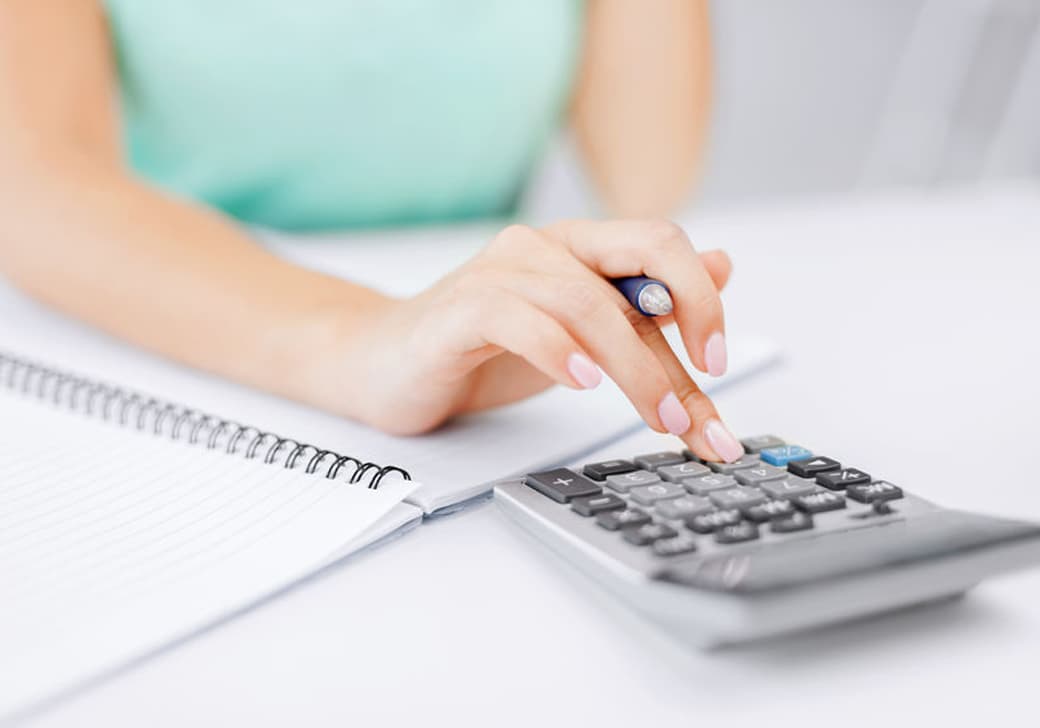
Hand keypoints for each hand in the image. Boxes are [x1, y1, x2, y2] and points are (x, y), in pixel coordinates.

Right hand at [332, 219, 743, 461]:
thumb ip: (646, 308)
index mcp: (579, 246)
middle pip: (639, 259)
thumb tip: (723, 265)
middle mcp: (544, 246)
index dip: (703, 298)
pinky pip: (516, 317)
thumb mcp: (583, 337)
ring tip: (656, 417)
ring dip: (633, 365)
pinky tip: (582, 382)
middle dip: (686, 328)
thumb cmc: (482, 351)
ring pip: (586, 301)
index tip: (718, 364)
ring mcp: (499, 272)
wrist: (386, 366)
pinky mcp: (458, 310)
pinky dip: (556, 349)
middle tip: (702, 401)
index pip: (662, 247)